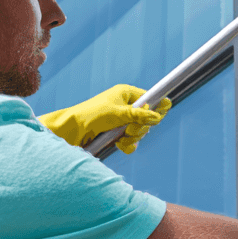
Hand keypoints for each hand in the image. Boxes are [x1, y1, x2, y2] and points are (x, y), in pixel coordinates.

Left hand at [39, 84, 171, 153]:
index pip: (148, 98)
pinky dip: (128, 144)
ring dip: (133, 137)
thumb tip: (158, 116)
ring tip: (122, 138)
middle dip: (140, 126)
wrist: (73, 131)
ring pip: (139, 130)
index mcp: (125, 93)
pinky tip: (119, 145)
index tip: (164, 111)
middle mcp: (125, 106)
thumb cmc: (93, 115)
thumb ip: (140, 115)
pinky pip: (131, 140)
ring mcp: (121, 120)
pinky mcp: (116, 133)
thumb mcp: (119, 113)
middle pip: (146, 117)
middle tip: (130, 129)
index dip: (156, 106)